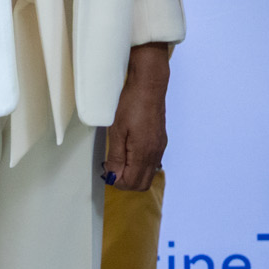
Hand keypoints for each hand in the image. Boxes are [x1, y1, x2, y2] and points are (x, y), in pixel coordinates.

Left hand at [103, 42, 170, 189]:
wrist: (149, 85)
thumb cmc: (131, 104)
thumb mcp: (117, 131)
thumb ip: (116, 156)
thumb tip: (113, 176)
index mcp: (144, 153)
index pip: (132, 183)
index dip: (117, 181)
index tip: (107, 169)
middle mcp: (155, 153)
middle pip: (142, 184)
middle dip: (126, 181)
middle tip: (113, 167)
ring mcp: (160, 147)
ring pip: (148, 174)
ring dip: (133, 173)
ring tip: (120, 159)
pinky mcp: (161, 141)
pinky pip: (152, 162)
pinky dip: (140, 164)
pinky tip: (130, 152)